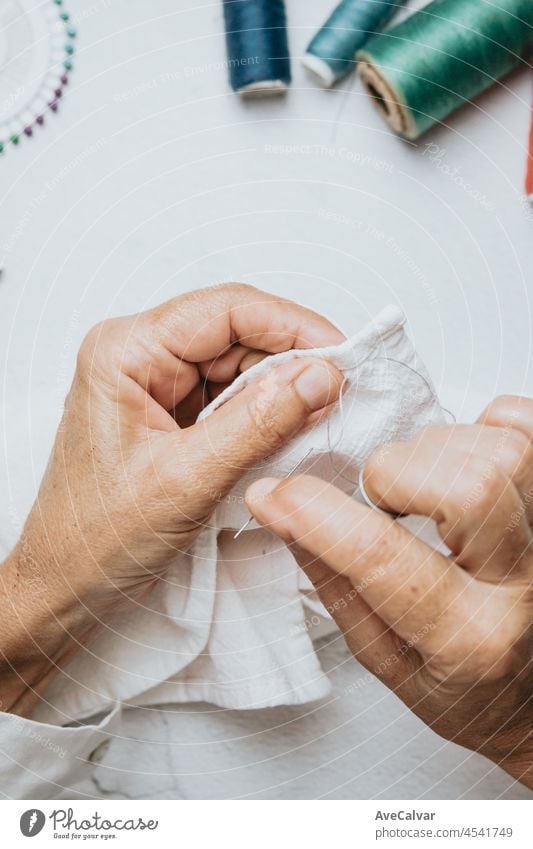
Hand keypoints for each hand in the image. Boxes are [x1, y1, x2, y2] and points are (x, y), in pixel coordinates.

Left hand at [0, 283, 342, 714]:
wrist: (65, 584)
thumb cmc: (96, 538)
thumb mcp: (187, 479)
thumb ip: (258, 423)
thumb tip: (320, 377)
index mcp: (125, 352)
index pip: (225, 311)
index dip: (291, 325)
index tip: (341, 353)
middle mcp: (138, 356)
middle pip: (236, 334)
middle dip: (291, 361)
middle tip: (339, 392)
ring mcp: (155, 383)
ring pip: (238, 366)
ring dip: (280, 390)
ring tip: (317, 419)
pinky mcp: (170, 412)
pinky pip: (230, 397)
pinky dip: (264, 413)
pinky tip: (287, 433)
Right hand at [246, 395, 532, 786]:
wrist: (532, 697)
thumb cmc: (463, 686)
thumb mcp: (384, 657)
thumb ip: (335, 581)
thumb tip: (282, 511)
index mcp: (467, 640)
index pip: (384, 559)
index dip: (317, 514)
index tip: (275, 495)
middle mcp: (524, 587)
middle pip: (470, 486)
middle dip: (397, 472)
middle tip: (382, 498)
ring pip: (502, 450)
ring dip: (440, 449)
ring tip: (427, 484)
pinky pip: (527, 424)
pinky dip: (488, 425)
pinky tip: (466, 459)